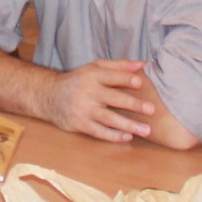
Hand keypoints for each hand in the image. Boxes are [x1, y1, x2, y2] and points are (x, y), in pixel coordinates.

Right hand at [43, 59, 159, 142]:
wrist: (50, 96)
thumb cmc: (79, 80)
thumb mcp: (95, 68)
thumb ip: (119, 66)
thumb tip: (143, 64)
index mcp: (92, 75)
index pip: (111, 76)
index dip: (125, 78)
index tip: (140, 83)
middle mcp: (88, 92)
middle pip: (114, 98)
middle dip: (133, 104)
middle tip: (152, 109)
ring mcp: (84, 110)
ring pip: (109, 119)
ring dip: (129, 125)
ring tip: (146, 130)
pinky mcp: (80, 124)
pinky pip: (100, 132)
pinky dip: (114, 136)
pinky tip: (128, 137)